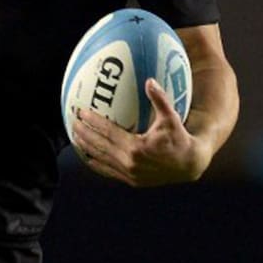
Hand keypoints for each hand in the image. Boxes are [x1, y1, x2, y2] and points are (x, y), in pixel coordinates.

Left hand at [70, 78, 209, 186]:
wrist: (190, 166)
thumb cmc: (180, 138)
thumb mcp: (171, 118)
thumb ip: (160, 100)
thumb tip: (150, 81)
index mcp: (137, 147)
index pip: (108, 132)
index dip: (93, 121)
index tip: (81, 112)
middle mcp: (130, 162)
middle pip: (99, 145)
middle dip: (84, 133)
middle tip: (72, 122)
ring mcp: (129, 174)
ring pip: (101, 159)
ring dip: (86, 148)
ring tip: (74, 136)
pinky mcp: (131, 181)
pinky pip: (108, 171)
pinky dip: (96, 163)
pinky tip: (87, 156)